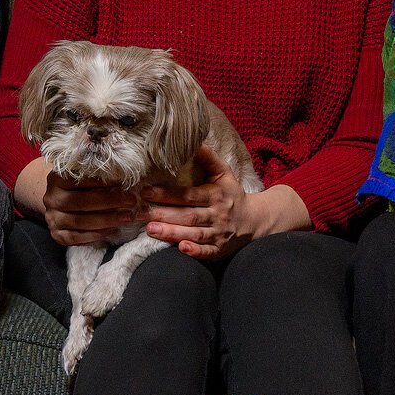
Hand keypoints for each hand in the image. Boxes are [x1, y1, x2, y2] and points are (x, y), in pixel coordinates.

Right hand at [39, 170, 140, 246]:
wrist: (60, 202)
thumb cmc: (79, 186)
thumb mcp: (84, 176)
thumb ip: (98, 175)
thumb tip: (126, 174)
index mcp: (57, 179)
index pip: (80, 180)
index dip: (103, 181)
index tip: (124, 182)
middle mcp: (51, 198)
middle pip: (80, 202)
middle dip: (109, 202)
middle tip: (131, 201)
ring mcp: (52, 218)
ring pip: (79, 222)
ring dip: (106, 220)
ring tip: (127, 217)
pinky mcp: (56, 234)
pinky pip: (75, 237)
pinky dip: (95, 235)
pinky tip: (112, 230)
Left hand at [143, 146, 265, 259]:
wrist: (254, 220)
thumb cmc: (231, 194)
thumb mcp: (223, 173)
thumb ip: (208, 158)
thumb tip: (192, 142)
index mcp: (216, 194)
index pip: (189, 195)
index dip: (168, 194)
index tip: (146, 192)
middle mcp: (217, 215)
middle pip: (189, 216)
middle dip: (164, 215)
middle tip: (141, 214)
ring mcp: (219, 234)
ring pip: (194, 234)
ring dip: (172, 233)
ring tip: (150, 230)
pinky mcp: (219, 250)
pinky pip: (207, 252)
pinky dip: (195, 252)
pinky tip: (181, 249)